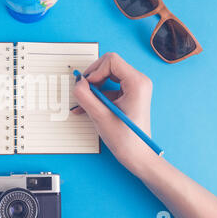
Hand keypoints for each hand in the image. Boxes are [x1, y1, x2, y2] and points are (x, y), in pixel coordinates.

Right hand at [72, 53, 155, 175]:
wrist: (138, 156)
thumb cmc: (126, 139)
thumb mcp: (100, 117)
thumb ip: (86, 97)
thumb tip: (77, 83)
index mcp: (137, 83)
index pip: (111, 61)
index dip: (94, 71)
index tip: (87, 87)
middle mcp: (138, 81)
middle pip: (109, 65)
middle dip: (93, 77)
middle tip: (83, 93)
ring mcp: (135, 87)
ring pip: (107, 75)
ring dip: (93, 87)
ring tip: (84, 103)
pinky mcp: (130, 94)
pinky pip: (110, 86)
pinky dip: (97, 95)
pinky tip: (87, 107)